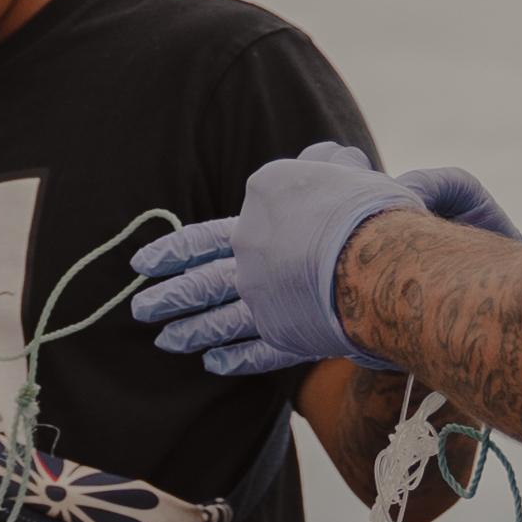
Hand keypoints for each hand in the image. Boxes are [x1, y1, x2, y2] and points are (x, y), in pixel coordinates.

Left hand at [127, 146, 520, 380]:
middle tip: (138, 309)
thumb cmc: (367, 205)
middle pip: (200, 281)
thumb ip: (323, 166)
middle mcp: (252, 257)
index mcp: (259, 215)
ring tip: (163, 341)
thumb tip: (322, 157)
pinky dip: (234, 360)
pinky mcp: (290, 336)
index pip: (204, 235)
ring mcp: (266, 300)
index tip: (142, 263)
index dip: (170, 251)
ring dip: (189, 332)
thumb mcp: (342, 169)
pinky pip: (257, 353)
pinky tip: (212, 365)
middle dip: (167, 298)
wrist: (383, 254)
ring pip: (218, 320)